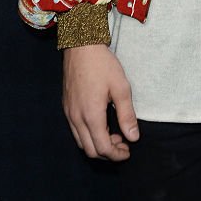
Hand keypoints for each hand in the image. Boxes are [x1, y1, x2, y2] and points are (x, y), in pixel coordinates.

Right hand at [62, 44, 138, 160]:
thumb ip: (127, 115)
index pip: (103, 148)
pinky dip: (89, 135)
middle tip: (123, 144)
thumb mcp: (121, 87)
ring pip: (81, 142)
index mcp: (91, 115)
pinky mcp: (67, 106)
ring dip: (97, 145)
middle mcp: (76, 118)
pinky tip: (101, 124)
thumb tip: (133, 137)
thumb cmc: (102, 65)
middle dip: (108, 153)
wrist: (81, 46)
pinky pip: (76, 130)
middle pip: (90, 150)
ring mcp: (69, 113)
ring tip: (114, 134)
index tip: (128, 150)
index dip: (117, 154)